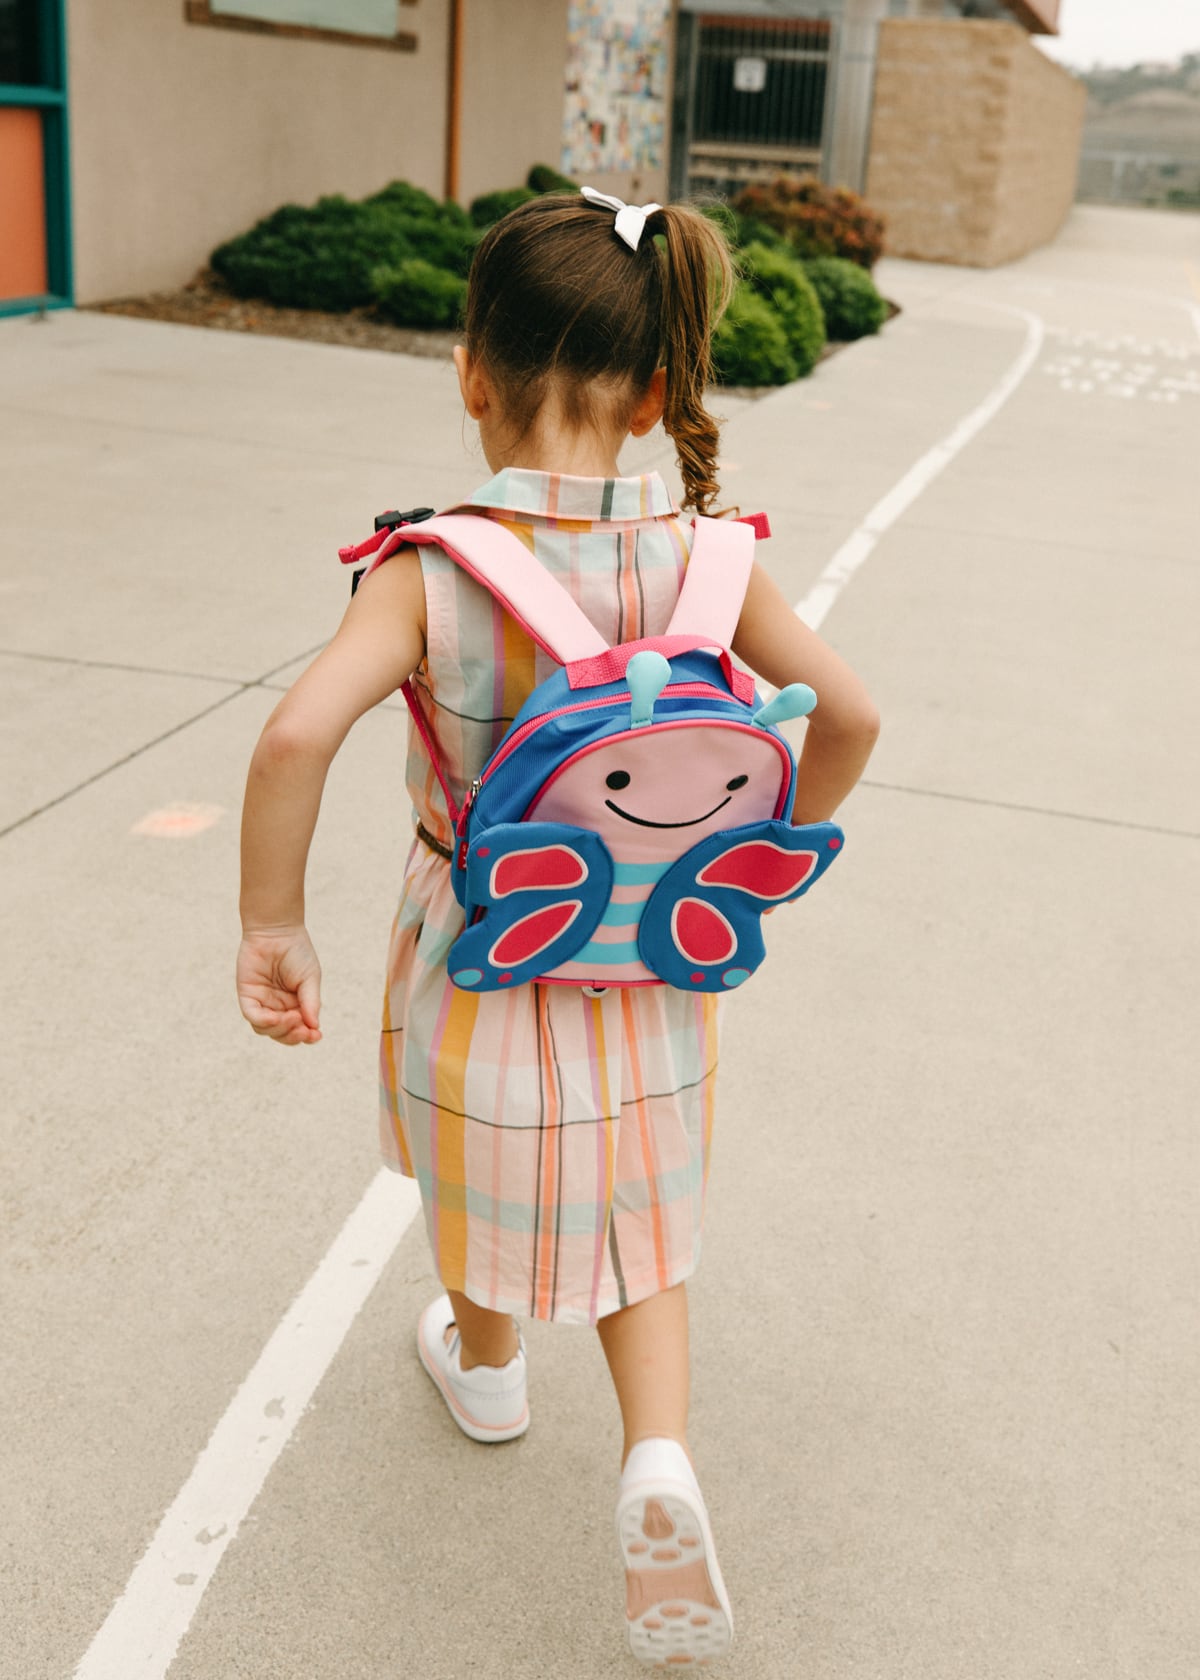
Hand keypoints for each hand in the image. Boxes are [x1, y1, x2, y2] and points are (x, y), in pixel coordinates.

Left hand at [236, 927, 322, 1044]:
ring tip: (293, 1018)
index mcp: (295, 1004)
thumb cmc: (297, 952)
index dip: (306, 1037)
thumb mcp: (310, 978)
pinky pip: (252, 1015)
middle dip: (293, 1036)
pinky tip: (276, 1017)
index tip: (316, 1036)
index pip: (298, 1029)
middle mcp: (277, 1006)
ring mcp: (262, 1002)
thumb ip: (311, 1002)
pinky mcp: (247, 995)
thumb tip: (314, 1026)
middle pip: (281, 1034)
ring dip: (280, 1030)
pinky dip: (264, 1021)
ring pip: (266, 1029)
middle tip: (304, 1030)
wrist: (277, 931)